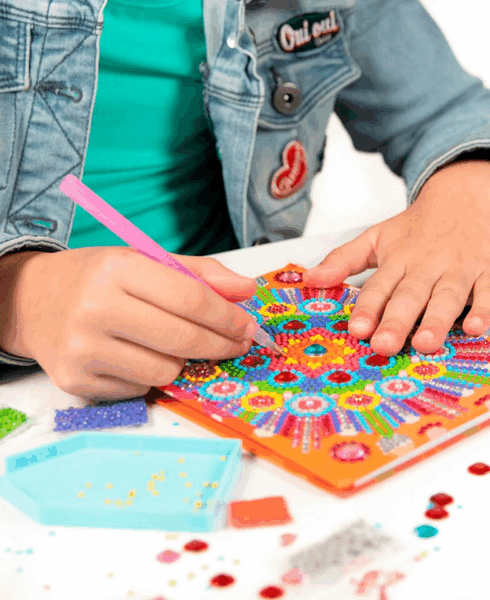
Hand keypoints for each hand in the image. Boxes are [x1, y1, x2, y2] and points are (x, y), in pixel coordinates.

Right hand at [0, 247, 256, 399]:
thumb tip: (248, 290)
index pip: (190, 298)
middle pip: (182, 339)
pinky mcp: (75, 381)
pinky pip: (140, 389)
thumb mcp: (146, 262)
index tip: (247, 326)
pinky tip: (140, 356)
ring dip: (183, 361)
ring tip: (173, 344)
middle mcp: (96, 308)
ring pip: (165, 371)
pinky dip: (152, 375)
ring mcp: (82, 349)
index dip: (227, 317)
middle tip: (237, 343)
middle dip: (221, 345)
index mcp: (117, 268)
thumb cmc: (98, 279)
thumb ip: (200, 273)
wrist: (31, 301)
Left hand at [303, 160, 489, 355]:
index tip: (356, 330)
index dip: (367, 309)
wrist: (466, 194)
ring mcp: (459, 269)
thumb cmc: (417, 226)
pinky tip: (475, 328)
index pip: (378, 287)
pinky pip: (488, 292)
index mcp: (397, 260)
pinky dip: (483, 309)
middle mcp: (426, 266)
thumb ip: (343, 259)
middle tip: (384, 346)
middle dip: (396, 321)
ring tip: (424, 343)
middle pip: (410, 295)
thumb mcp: (376, 237)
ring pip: (447, 296)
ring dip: (436, 320)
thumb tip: (309, 279)